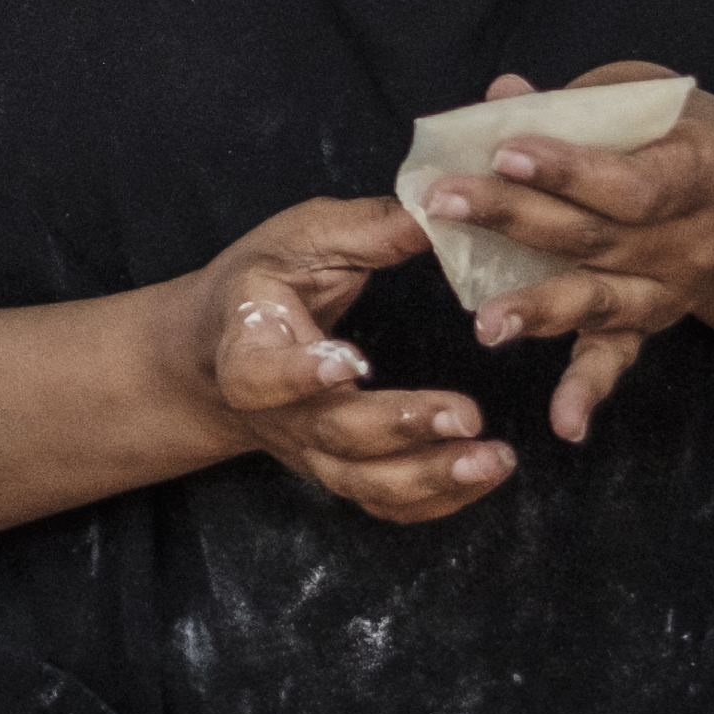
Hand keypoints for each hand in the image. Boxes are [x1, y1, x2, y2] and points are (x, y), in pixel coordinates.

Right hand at [163, 198, 511, 522]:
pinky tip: (486, 475)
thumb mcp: (300, 239)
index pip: (262, 376)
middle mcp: (282, 414)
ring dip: (433, 478)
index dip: (298, 375)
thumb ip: (364, 229)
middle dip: (402, 429)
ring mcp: (315, 450)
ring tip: (493, 458)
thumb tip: (438, 210)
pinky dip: (440, 500)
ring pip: (367, 484)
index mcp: (251, 350)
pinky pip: (388, 503)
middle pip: (336, 437)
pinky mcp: (344, 470)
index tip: (346, 361)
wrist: (219, 351)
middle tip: (465, 415)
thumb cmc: (264, 284)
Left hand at [420, 63, 713, 444]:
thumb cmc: (673, 133)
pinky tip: (563, 423)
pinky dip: (588, 391)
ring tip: (487, 325)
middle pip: (596, 236)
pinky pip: (616, 357)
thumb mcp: (642, 97)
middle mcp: (690, 238)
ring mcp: (670, 289)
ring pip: (599, 301)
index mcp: (698, 170)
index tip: (505, 153)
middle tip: (445, 204)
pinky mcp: (648, 324)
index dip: (569, 171)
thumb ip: (575, 103)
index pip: (629, 180)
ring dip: (539, 311)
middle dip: (516, 219)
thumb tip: (499, 95)